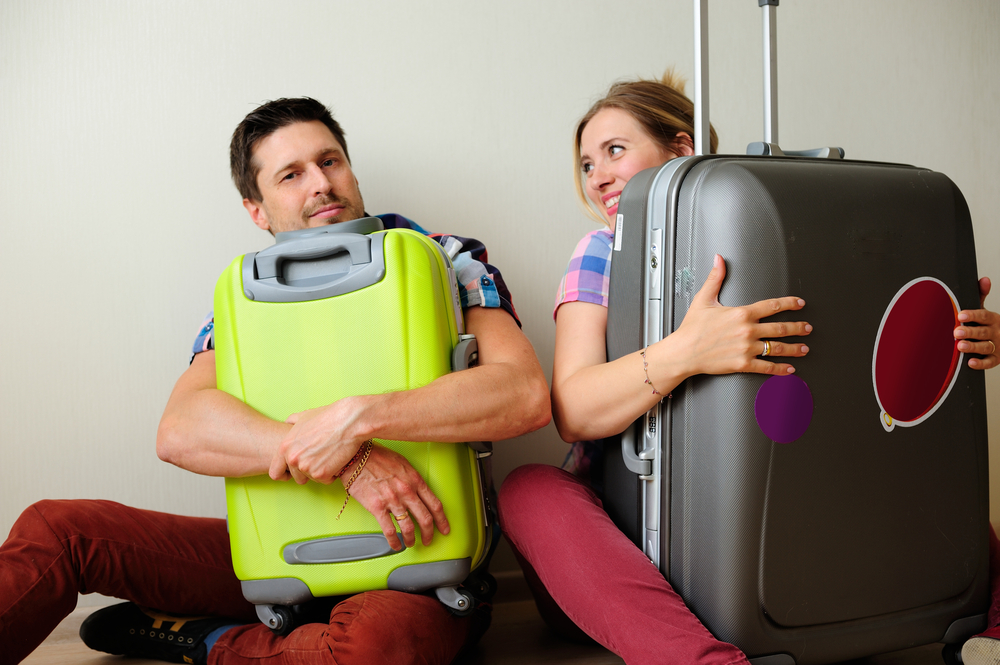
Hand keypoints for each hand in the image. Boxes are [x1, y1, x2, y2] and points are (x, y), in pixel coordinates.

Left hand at [269, 397, 367, 484]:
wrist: (348, 421)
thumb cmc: (329, 416)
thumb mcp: (305, 416)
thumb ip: (292, 422)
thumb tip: (288, 422)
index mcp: (285, 447)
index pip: (275, 472)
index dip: (285, 473)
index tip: (294, 472)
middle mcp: (292, 459)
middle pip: (296, 478)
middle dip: (308, 472)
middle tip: (320, 459)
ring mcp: (306, 467)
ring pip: (312, 479)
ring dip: (321, 471)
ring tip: (330, 455)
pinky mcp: (321, 473)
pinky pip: (326, 480)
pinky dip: (332, 473)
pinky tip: (337, 458)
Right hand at [344, 445, 449, 549]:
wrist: (356, 456)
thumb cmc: (377, 457)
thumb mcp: (403, 464)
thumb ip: (413, 479)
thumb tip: (419, 493)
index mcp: (415, 480)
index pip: (435, 504)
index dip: (442, 520)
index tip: (444, 527)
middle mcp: (407, 491)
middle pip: (425, 519)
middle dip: (429, 533)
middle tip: (429, 540)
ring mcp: (392, 500)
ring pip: (409, 528)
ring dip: (411, 539)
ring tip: (410, 543)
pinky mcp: (377, 507)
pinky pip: (389, 530)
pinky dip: (394, 541)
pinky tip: (395, 545)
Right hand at [670, 255, 811, 376]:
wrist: (683, 352)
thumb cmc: (692, 328)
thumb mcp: (703, 299)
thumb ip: (715, 278)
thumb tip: (719, 260)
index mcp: (741, 313)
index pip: (772, 306)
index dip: (789, 303)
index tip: (799, 304)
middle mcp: (747, 330)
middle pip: (781, 328)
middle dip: (798, 327)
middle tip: (807, 328)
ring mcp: (746, 348)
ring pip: (778, 347)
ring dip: (795, 348)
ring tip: (804, 348)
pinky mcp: (743, 364)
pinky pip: (766, 366)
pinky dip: (780, 369)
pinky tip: (789, 369)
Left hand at [955, 276, 998, 369]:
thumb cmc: (989, 324)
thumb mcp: (985, 311)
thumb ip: (982, 295)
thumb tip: (984, 279)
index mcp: (993, 319)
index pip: (983, 316)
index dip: (972, 315)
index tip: (961, 316)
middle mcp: (996, 332)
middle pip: (983, 332)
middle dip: (970, 332)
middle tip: (956, 332)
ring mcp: (997, 346)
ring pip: (985, 347)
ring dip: (973, 347)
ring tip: (960, 346)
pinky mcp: (996, 359)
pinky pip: (989, 363)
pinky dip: (980, 364)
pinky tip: (971, 362)